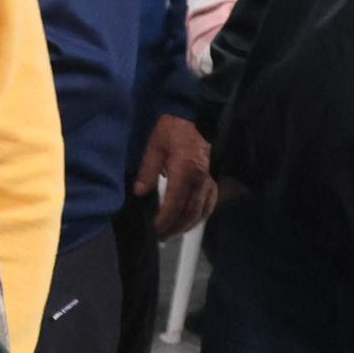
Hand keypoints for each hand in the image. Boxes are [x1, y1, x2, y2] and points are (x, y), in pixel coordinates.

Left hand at [135, 116, 215, 234]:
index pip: (176, 203)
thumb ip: (148, 171)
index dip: (166, 219)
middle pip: (190, 211)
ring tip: (174, 232)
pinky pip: (211, 201)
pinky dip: (202, 214)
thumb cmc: (173, 129)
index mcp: (185, 171)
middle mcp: (201, 179)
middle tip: (161, 236)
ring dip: (189, 224)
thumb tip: (140, 192)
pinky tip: (193, 220)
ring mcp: (210, 179)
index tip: (155, 229)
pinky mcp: (213, 177)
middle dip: (176, 227)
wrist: (196, 116)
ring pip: (203, 209)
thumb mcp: (154, 147)